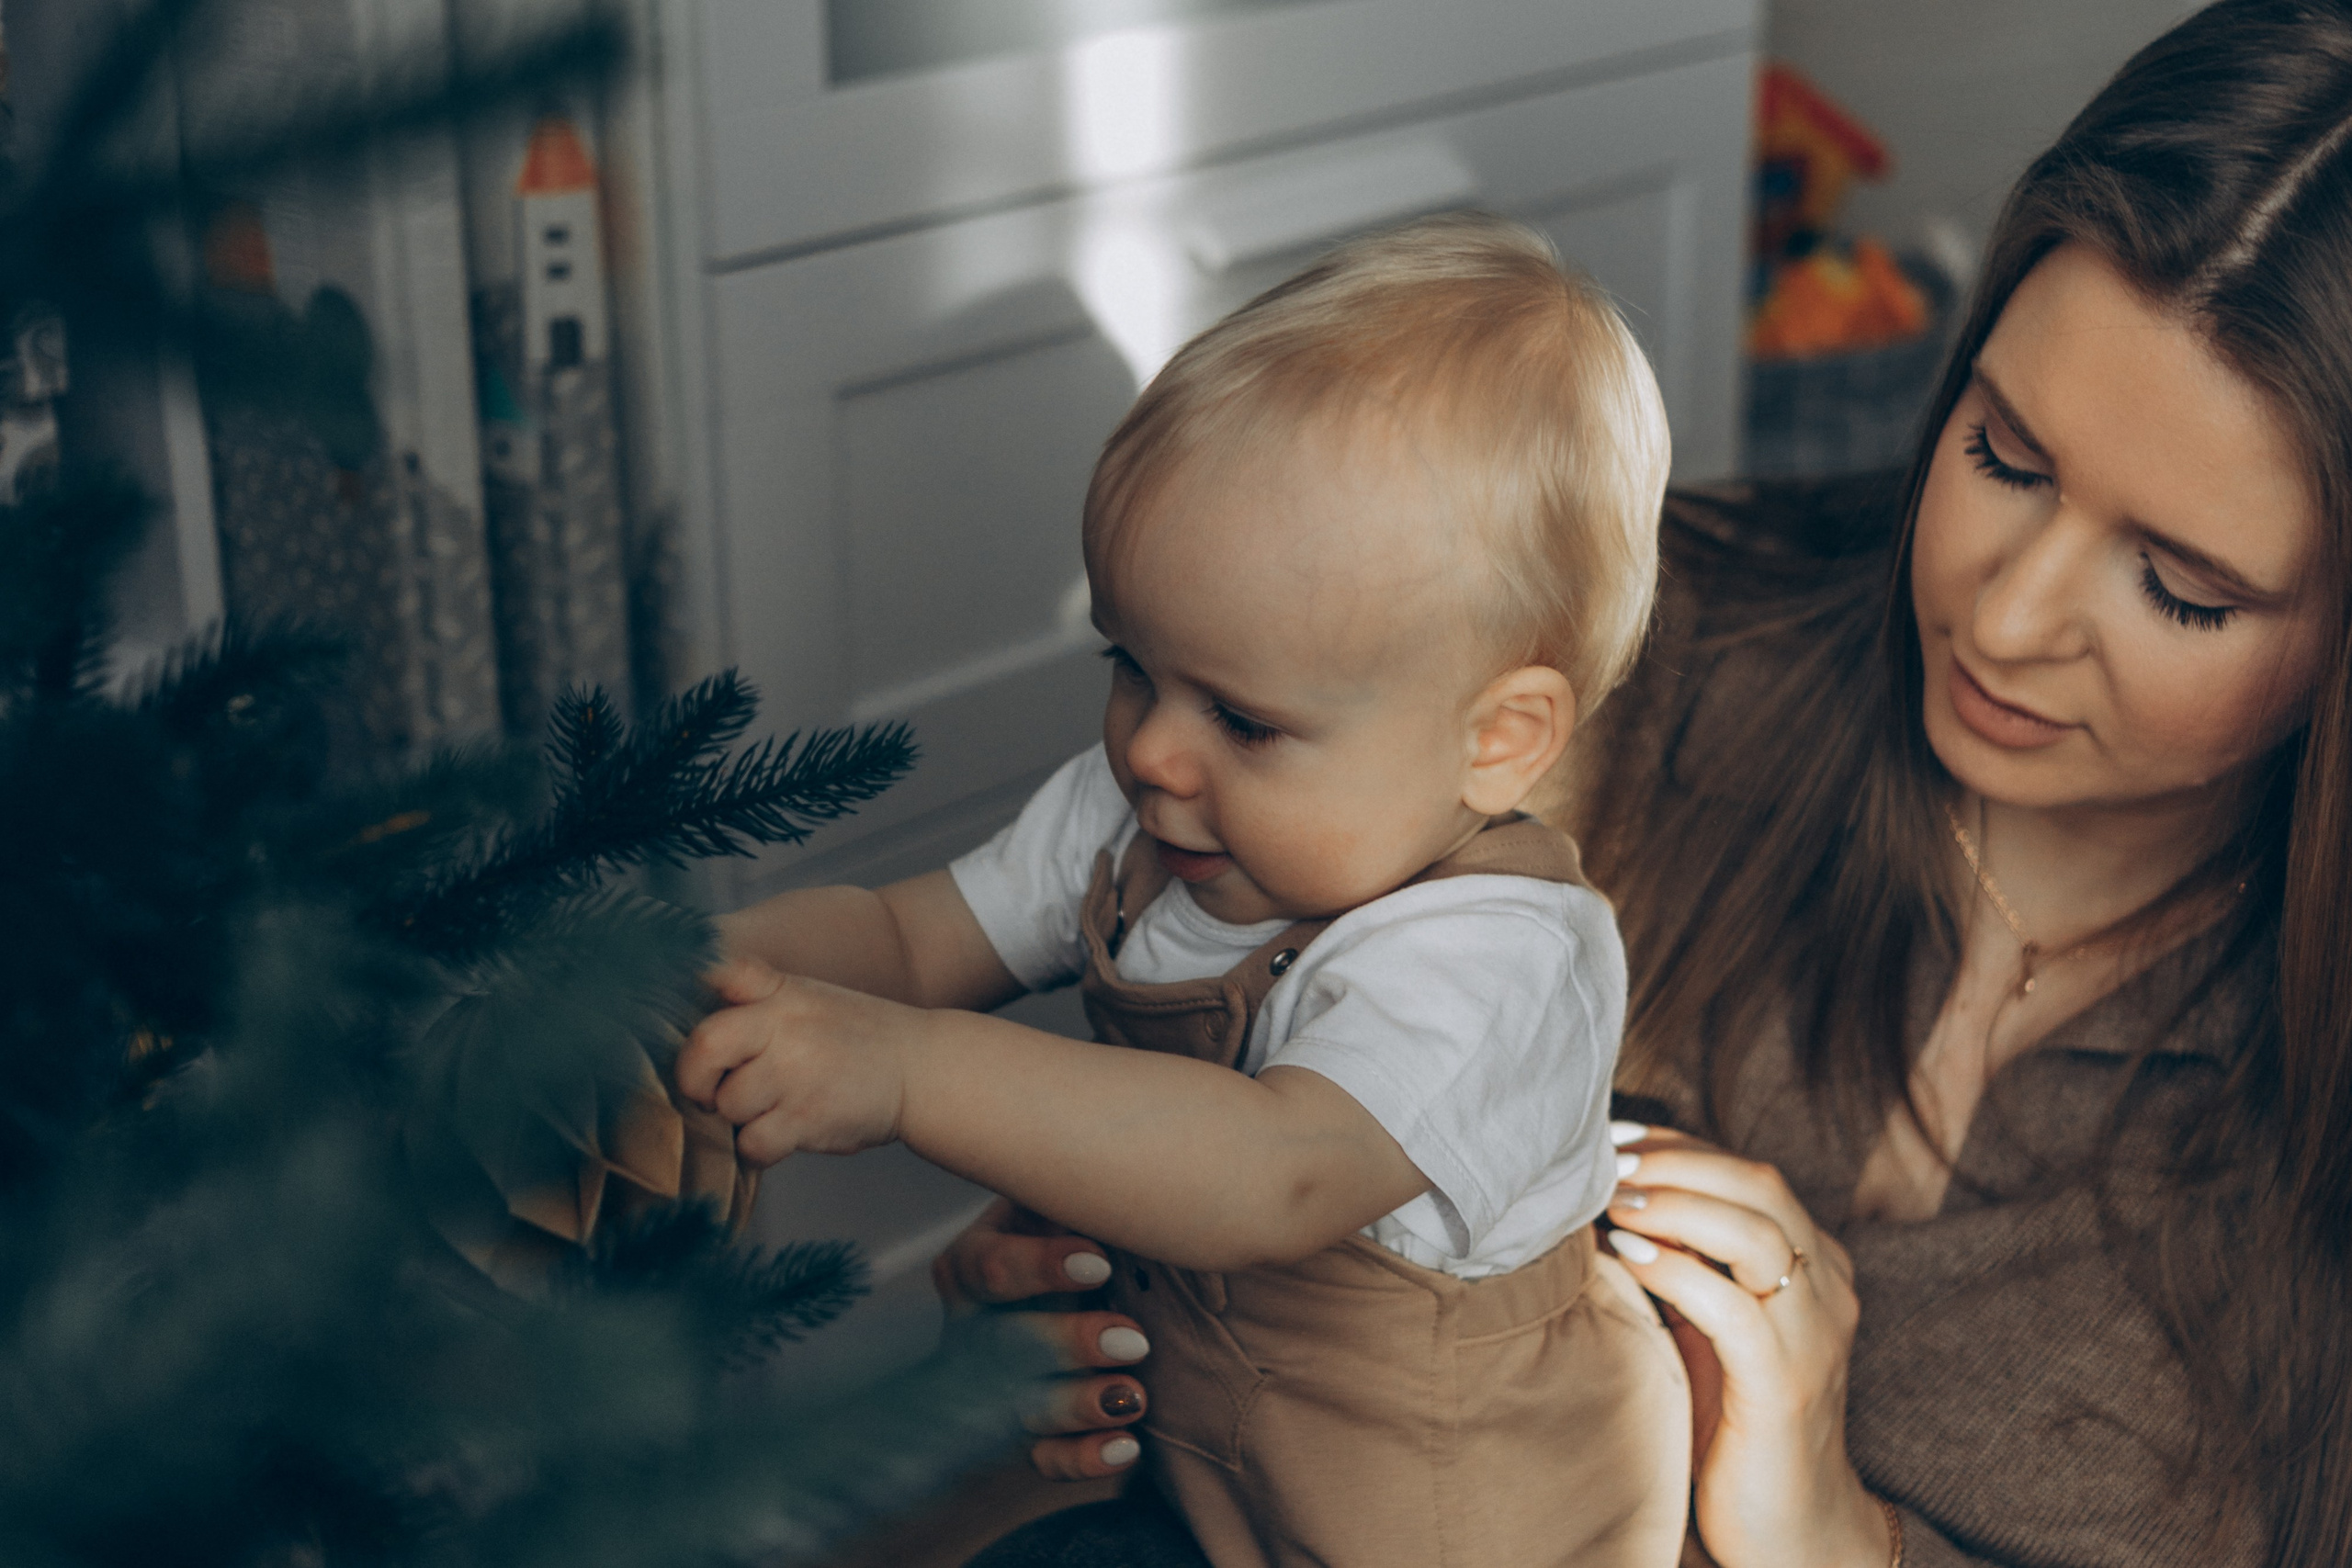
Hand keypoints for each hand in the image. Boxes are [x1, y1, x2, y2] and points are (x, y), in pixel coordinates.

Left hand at [675, 956, 926, 1165]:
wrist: (922, 1068)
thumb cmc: (858, 1036)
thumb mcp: (808, 995)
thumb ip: (755, 989)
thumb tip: (690, 989)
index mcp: (781, 991)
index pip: (721, 972)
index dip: (690, 983)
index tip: (658, 1005)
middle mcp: (785, 1025)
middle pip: (703, 1048)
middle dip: (695, 1079)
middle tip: (709, 1092)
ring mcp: (796, 1072)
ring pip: (727, 1105)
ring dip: (739, 1117)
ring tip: (773, 1109)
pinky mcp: (807, 1118)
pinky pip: (752, 1144)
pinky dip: (760, 1148)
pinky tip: (784, 1133)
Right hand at [934, 1198, 1151, 1480]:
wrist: (1107, 1279)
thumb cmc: (1085, 1227)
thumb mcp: (1072, 1200)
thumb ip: (1083, 1186)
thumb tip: (1128, 1152)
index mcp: (976, 1262)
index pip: (990, 1267)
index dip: (1039, 1267)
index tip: (1100, 1261)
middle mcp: (974, 1327)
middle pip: (1003, 1345)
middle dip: (1068, 1344)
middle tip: (1132, 1340)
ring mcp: (995, 1385)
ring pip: (1023, 1405)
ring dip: (1079, 1403)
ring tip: (1134, 1396)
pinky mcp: (1029, 1431)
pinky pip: (1045, 1457)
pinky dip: (1084, 1457)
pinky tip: (1128, 1446)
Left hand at [1601, 1125, 1893, 1567]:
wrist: (1792, 1527)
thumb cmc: (1737, 1420)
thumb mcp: (1713, 1326)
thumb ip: (1687, 1264)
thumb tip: (1609, 1200)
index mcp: (1816, 1267)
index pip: (1753, 1176)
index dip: (1683, 1148)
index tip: (1616, 1139)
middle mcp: (1827, 1291)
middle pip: (1761, 1187)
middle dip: (1677, 1162)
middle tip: (1607, 1161)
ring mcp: (1812, 1338)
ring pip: (1756, 1234)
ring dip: (1675, 1204)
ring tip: (1612, 1201)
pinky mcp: (1784, 1387)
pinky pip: (1734, 1309)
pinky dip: (1677, 1271)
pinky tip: (1628, 1256)